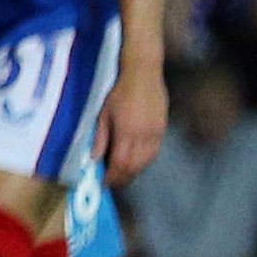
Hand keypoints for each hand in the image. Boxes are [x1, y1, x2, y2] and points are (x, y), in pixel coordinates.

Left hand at [95, 60, 166, 187]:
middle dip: (123, 178)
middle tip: (111, 183)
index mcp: (127, 131)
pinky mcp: (162, 128)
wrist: (143, 72)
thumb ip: (100, 137)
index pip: (121, 163)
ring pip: (147, 161)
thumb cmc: (118, 90)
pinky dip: (144, 162)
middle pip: (135, 166)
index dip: (112, 177)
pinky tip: (134, 162)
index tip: (103, 183)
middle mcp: (144, 134)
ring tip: (122, 175)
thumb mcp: (103, 113)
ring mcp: (156, 132)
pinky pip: (154, 152)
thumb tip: (94, 159)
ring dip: (134, 172)